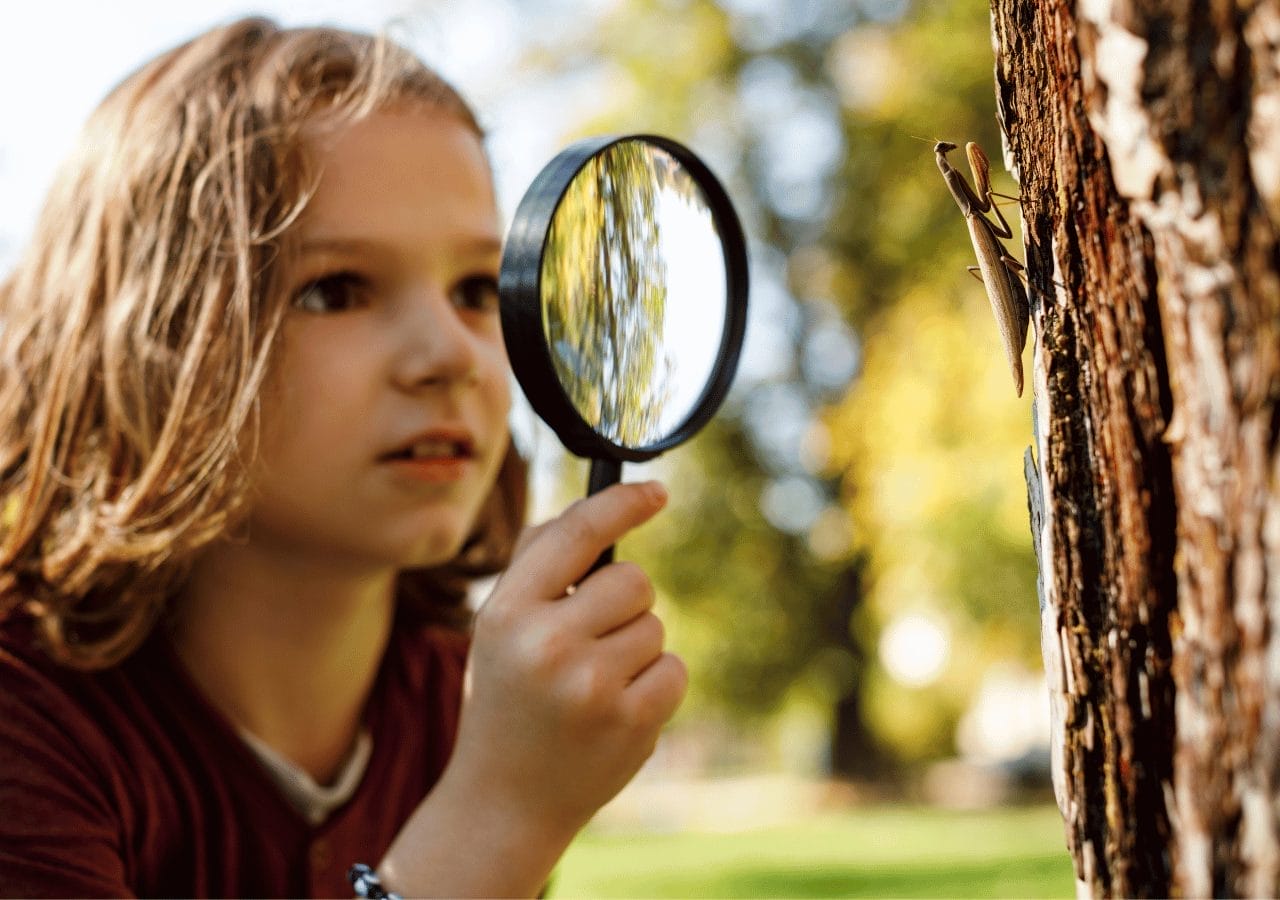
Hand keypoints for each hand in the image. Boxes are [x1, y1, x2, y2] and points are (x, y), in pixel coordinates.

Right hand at [455, 479, 686, 832]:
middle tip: (591, 641)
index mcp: (507, 612)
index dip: (623, 503)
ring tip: (592, 686)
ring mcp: (591, 686)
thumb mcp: (499, 626)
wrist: (504, 800)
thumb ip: (538, 563)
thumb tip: (602, 507)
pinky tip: (615, 712)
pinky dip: (656, 686)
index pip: (576, 534)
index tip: (656, 492)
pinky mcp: (631, 722)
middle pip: (633, 581)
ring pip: (655, 627)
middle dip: (624, 605)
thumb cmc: (507, 696)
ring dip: (636, 650)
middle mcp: (546, 644)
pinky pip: (674, 669)